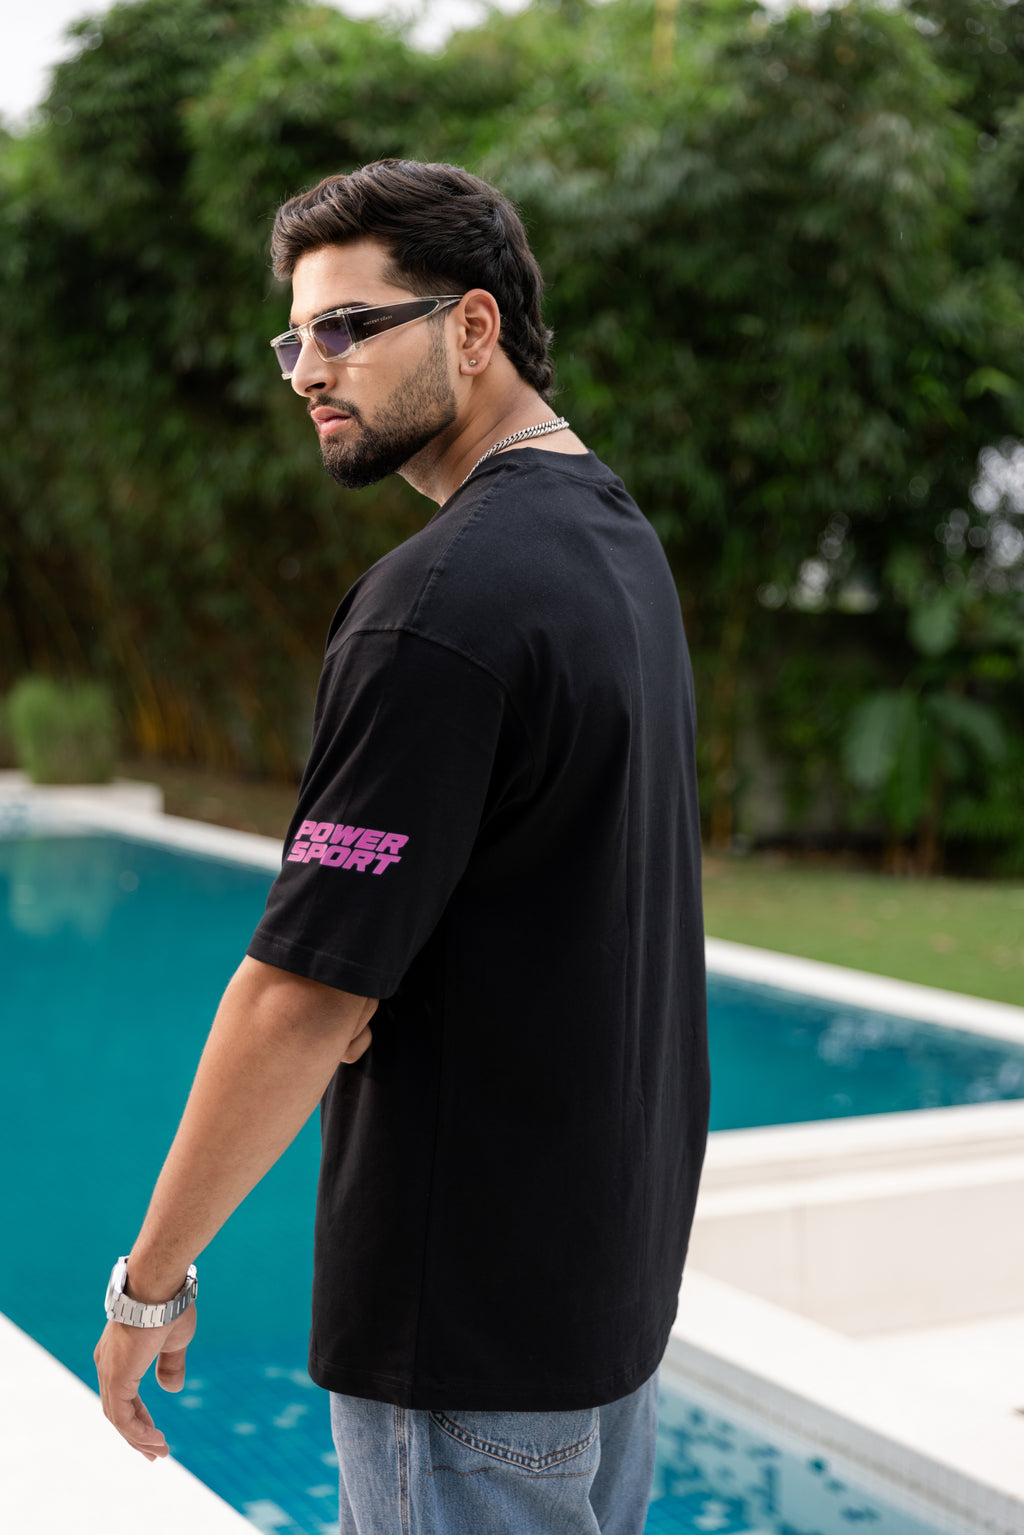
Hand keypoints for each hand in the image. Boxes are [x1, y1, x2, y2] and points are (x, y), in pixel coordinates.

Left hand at [93, 1305, 196, 1459]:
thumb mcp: (174, 1341)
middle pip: (117, 1411)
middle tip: (154, 1453)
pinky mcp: (116, 1378)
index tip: (155, 1434)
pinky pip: (122, 1417)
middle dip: (136, 1434)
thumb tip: (171, 1389)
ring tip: (159, 1452)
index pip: (123, 1395)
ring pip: (118, 1417)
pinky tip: (155, 1440)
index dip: (139, 1417)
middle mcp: (107, 1364)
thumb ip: (169, 1366)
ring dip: (138, 1438)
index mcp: (118, 1355)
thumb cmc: (168, 1305)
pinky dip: (137, 1432)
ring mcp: (109, 1371)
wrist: (159, 1283)